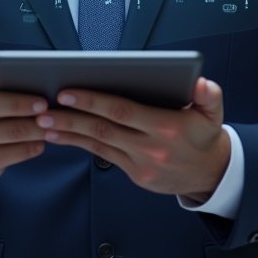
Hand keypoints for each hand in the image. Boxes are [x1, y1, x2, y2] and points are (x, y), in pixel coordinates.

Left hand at [35, 77, 230, 202]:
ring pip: (98, 144)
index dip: (93, 101)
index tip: (69, 92)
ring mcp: (140, 163)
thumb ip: (209, 95)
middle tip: (44, 109)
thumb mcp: (213, 113)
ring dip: (69, 133)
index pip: (122, 110)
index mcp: (165, 127)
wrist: (211, 174)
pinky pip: (103, 155)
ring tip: (44, 123)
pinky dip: (81, 144)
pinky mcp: (135, 174)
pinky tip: (63, 136)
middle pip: (103, 129)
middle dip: (71, 118)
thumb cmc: (205, 136)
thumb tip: (200, 82)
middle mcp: (149, 147)